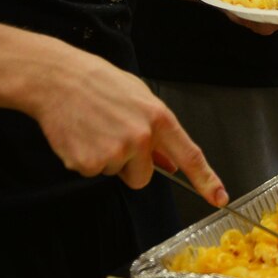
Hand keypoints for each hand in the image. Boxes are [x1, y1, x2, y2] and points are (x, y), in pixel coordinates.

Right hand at [26, 50, 228, 206]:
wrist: (58, 80)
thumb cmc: (100, 83)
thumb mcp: (140, 97)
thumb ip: (158, 131)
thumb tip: (170, 162)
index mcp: (159, 118)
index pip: (190, 155)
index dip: (206, 179)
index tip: (219, 197)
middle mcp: (140, 137)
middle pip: (143, 177)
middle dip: (131, 165)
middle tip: (113, 134)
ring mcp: (115, 151)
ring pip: (117, 175)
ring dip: (106, 159)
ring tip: (95, 129)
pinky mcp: (89, 162)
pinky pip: (93, 173)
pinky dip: (85, 159)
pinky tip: (81, 136)